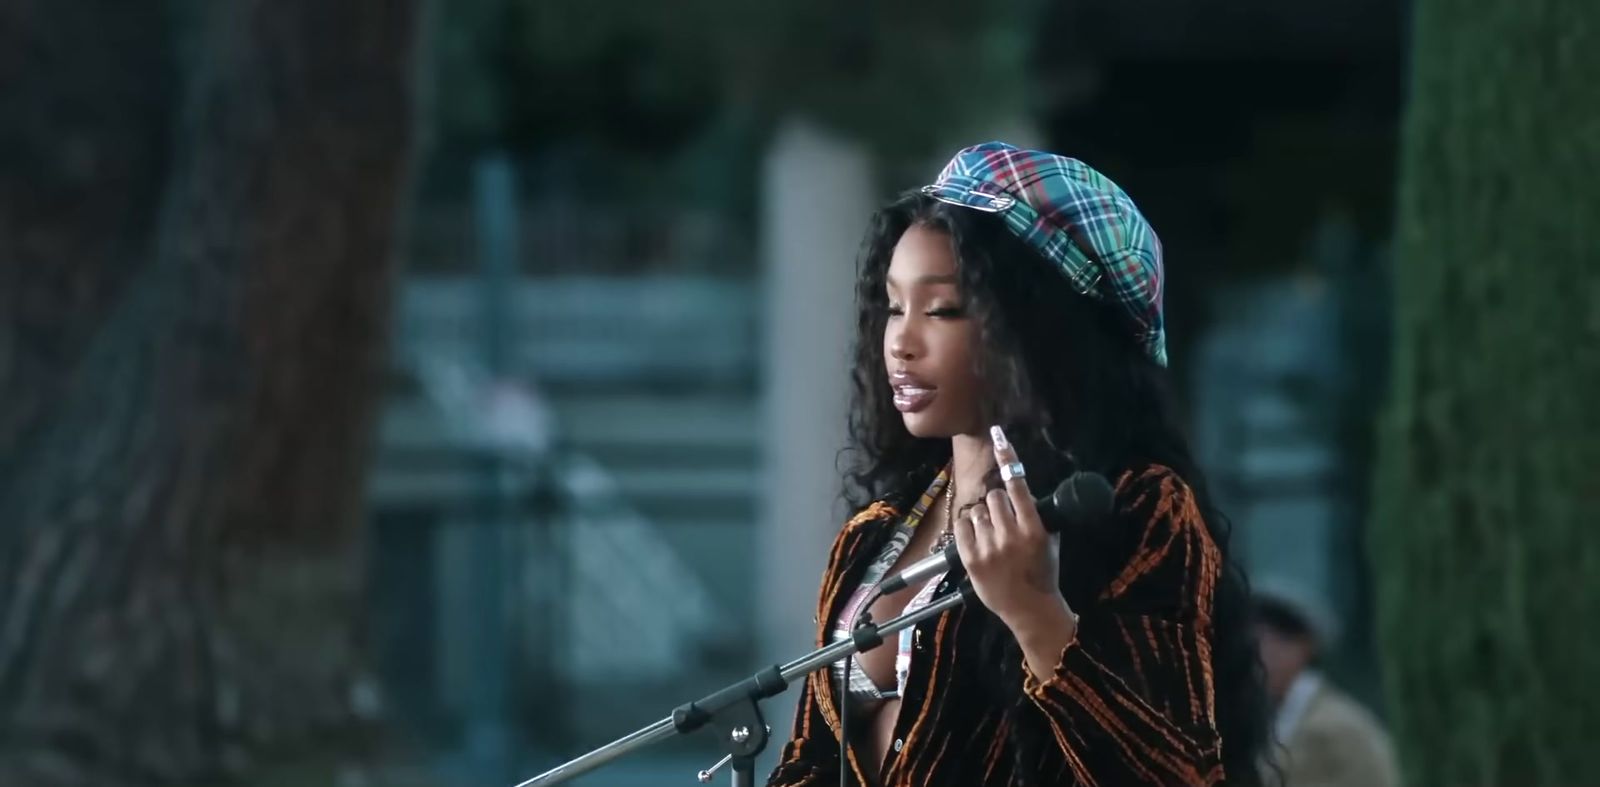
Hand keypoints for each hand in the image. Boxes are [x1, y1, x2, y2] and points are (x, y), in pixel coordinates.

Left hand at [953, 425, 1077, 637]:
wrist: (1030, 608)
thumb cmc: (1043, 572)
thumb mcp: (1050, 541)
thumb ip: (1038, 515)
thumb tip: (1022, 490)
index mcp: (1034, 528)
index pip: (1017, 483)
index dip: (1007, 457)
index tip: (998, 435)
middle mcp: (1010, 534)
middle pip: (994, 496)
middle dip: (998, 505)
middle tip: (1004, 523)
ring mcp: (988, 547)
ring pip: (977, 510)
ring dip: (984, 519)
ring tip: (993, 539)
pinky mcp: (970, 558)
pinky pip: (962, 525)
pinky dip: (969, 528)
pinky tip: (979, 540)